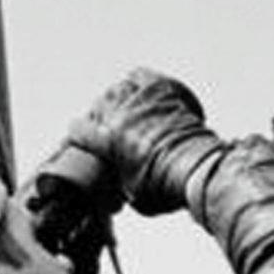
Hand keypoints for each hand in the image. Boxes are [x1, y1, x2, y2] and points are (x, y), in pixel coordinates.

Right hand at [62, 69, 218, 215]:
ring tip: (123, 111)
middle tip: (105, 129)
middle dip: (98, 119)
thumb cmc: (167, 186)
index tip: (78, 142)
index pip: (77, 130)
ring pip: (117, 89)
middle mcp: (121, 115)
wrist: (198, 170)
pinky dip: (138, 82)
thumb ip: (121, 187)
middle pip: (97, 106)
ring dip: (117, 101)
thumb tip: (120, 192)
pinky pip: (142, 76)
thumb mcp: (134, 197)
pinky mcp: (163, 92)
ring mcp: (142, 101)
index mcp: (107, 139)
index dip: (75, 137)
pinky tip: (140, 92)